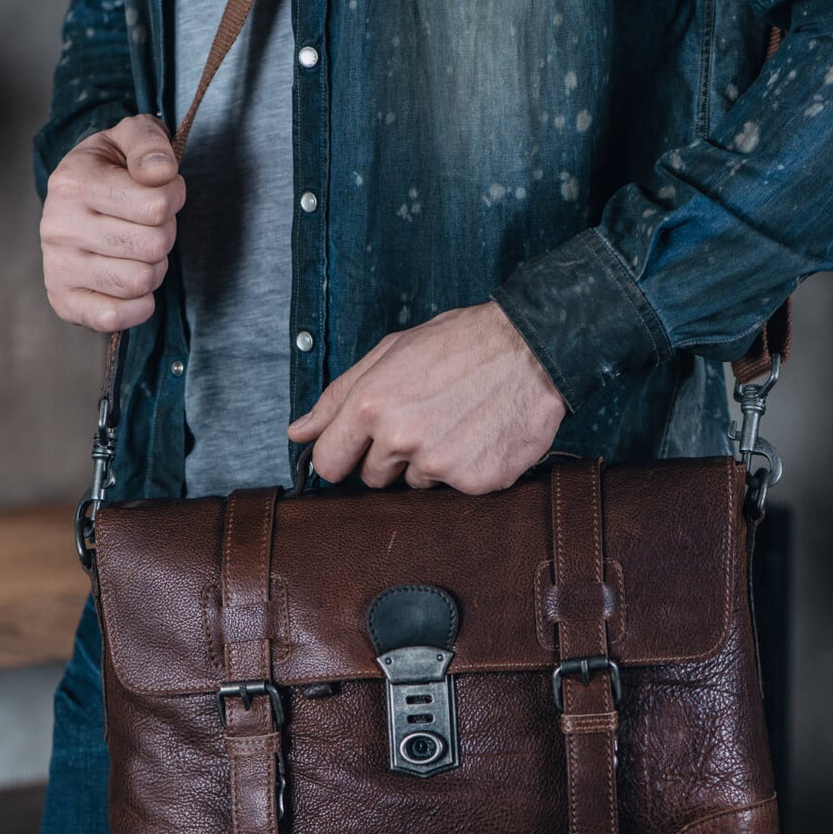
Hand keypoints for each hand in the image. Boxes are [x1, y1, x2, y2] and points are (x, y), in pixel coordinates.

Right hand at [41, 114, 185, 331]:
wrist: (72, 197)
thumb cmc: (110, 168)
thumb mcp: (128, 138)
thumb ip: (149, 142)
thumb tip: (161, 173)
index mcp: (73, 182)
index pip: (156, 205)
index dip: (173, 198)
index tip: (163, 192)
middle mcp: (59, 227)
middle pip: (154, 245)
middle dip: (165, 233)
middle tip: (150, 223)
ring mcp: (58, 267)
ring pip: (141, 282)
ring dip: (154, 267)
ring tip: (139, 249)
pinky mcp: (63, 300)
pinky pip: (113, 318)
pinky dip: (137, 306)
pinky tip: (134, 286)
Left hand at [287, 302, 565, 493]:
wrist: (534, 347)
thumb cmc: (461, 343)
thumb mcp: (390, 353)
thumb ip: (337, 397)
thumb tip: (298, 432)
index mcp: (371, 405)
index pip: (329, 463)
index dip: (342, 456)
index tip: (357, 448)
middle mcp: (401, 439)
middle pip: (373, 479)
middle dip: (389, 457)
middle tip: (423, 420)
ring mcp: (440, 464)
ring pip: (416, 484)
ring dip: (430, 462)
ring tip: (456, 422)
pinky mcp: (476, 482)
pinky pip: (455, 490)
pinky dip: (466, 468)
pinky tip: (480, 435)